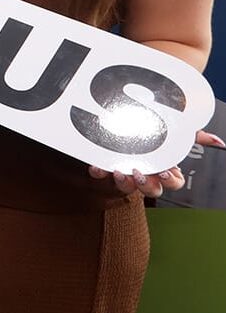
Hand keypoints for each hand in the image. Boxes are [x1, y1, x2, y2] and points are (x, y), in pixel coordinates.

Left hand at [91, 129, 223, 196]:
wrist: (122, 121)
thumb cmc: (153, 132)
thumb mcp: (176, 130)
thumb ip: (195, 135)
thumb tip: (219, 142)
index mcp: (165, 168)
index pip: (174, 182)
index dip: (171, 180)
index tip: (165, 172)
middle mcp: (148, 174)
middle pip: (152, 190)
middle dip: (147, 186)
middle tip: (141, 174)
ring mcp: (127, 174)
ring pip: (128, 188)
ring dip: (125, 183)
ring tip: (121, 171)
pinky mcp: (107, 169)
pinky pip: (102, 177)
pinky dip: (100, 172)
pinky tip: (97, 167)